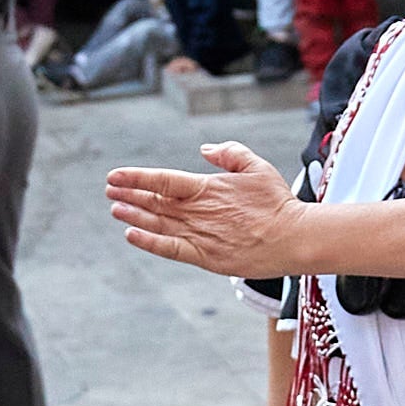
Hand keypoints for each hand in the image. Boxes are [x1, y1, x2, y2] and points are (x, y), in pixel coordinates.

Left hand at [107, 140, 303, 276]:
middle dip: (130, 194)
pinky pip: (169, 249)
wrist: (294, 238)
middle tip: (110, 190)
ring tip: (115, 207)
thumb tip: (205, 149)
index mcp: (208, 187)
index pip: (163, 179)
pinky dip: (148, 242)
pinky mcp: (205, 256)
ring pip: (158, 223)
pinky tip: (131, 234)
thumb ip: (229, 154)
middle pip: (156, 201)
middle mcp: (199, 211)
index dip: (136, 177)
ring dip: (134, 214)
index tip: (115, 175)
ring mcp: (200, 235)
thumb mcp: (257, 167)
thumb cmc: (278, 202)